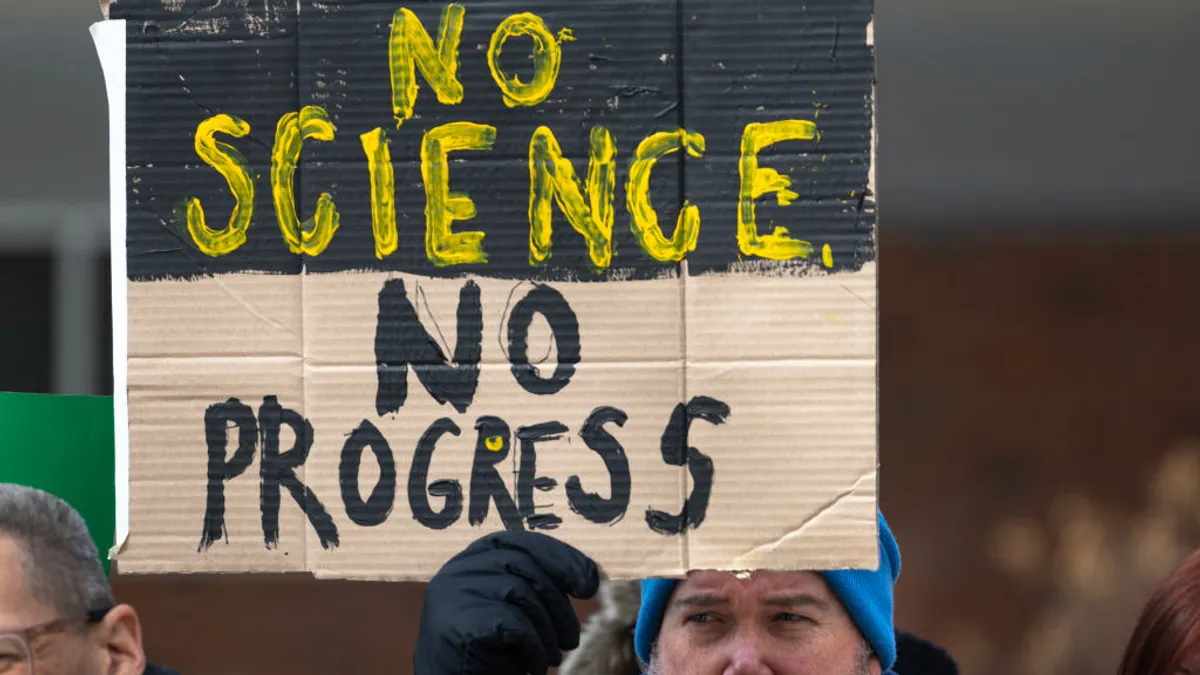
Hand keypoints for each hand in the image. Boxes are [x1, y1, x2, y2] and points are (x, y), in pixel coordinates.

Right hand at [414, 531, 600, 674]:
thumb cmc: (490, 649)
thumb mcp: (515, 607)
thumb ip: (537, 584)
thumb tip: (592, 577)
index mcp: (472, 559)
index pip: (522, 542)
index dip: (561, 559)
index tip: (588, 584)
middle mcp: (459, 569)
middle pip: (525, 566)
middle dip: (558, 603)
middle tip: (570, 638)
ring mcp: (456, 595)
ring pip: (521, 595)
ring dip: (546, 631)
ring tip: (551, 656)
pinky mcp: (461, 625)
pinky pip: (514, 626)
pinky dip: (532, 648)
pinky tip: (533, 665)